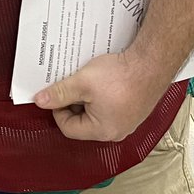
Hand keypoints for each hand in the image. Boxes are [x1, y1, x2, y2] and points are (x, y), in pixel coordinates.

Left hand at [33, 51, 169, 141]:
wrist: (152, 63)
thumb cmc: (123, 76)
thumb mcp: (82, 83)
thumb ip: (59, 93)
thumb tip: (41, 101)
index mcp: (102, 131)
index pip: (68, 128)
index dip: (58, 109)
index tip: (57, 94)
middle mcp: (117, 131)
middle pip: (82, 122)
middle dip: (73, 103)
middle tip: (73, 86)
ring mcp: (127, 121)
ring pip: (96, 113)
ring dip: (88, 98)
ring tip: (87, 82)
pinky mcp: (133, 110)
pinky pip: (110, 107)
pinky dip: (102, 96)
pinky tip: (102, 81)